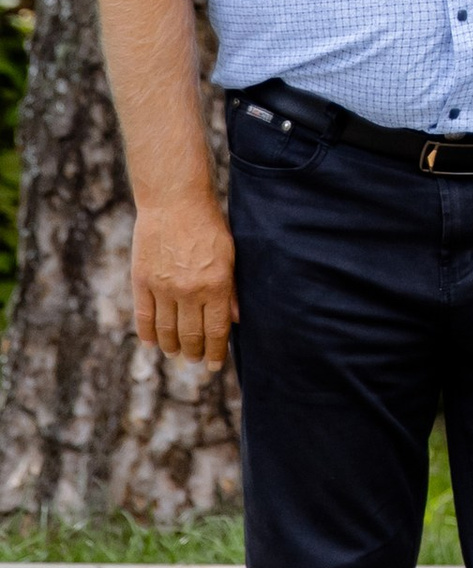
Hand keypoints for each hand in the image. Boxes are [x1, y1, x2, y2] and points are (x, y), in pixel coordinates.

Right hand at [132, 193, 235, 365]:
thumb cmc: (208, 225)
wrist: (175, 201)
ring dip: (172, 347)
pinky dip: (148, 333)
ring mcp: (163, 287)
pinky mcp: (142, 280)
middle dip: (194, 352)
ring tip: (176, 353)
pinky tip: (152, 343)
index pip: (216, 331)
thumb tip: (235, 320)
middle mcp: (189, 290)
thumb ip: (231, 289)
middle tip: (195, 360)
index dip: (216, 352)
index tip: (215, 365)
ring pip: (166, 331)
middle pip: (190, 335)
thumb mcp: (230, 255)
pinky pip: (145, 316)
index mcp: (216, 285)